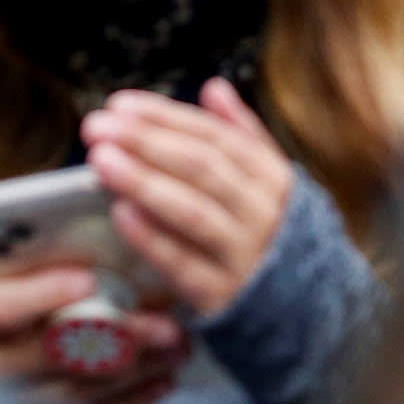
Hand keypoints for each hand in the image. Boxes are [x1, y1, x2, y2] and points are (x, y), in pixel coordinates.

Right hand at [0, 234, 189, 403]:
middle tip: (165, 325)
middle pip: (46, 357)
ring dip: (133, 370)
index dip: (41, 295)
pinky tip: (164, 375)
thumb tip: (60, 227)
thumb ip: (2, 240)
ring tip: (178, 344)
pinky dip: (129, 398)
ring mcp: (7, 400)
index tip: (89, 279)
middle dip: (111, 340)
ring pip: (75, 391)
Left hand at [81, 78, 293, 318]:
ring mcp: (245, 256)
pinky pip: (184, 265)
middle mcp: (263, 214)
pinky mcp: (223, 297)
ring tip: (101, 161)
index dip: (166, 117)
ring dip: (145, 183)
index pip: (215, 137)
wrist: (307, 317)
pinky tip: (120, 214)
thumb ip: (242, 136)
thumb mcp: (268, 185)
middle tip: (97, 126)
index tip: (118, 104)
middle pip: (202, 168)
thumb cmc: (270, 237)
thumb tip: (214, 87)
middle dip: (146, 142)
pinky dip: (152, 238)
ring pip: (193, 212)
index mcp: (272, 179)